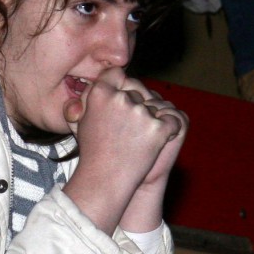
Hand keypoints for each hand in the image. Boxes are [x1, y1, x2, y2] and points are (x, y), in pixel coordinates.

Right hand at [62, 69, 187, 233]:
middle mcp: (120, 99)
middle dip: (137, 103)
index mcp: (100, 93)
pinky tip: (162, 138)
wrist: (105, 180)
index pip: (116, 73)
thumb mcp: (80, 123)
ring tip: (141, 137)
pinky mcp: (157, 129)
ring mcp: (141, 113)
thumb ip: (82, 102)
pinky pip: (173, 120)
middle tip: (131, 124)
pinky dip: (171, 129)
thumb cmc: (93, 151)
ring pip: (156, 105)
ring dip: (154, 117)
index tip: (122, 95)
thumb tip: (90, 88)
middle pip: (138, 89)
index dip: (120, 83)